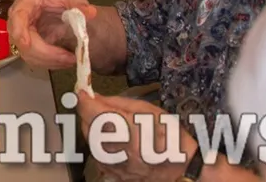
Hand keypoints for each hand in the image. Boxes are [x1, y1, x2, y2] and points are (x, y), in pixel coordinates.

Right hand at [7, 0, 96, 68]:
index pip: (17, 16)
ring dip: (50, 61)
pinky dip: (50, 64)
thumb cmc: (66, 1)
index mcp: (29, 1)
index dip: (19, 30)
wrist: (67, 12)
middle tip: (68, 58)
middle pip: (22, 41)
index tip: (26, 44)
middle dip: (45, 54)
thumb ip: (80, 3)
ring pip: (29, 55)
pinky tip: (65, 61)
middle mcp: (21, 19)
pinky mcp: (29, 47)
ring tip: (71, 59)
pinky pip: (35, 60)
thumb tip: (89, 12)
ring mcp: (23, 34)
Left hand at [75, 92, 195, 180]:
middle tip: (103, 108)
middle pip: (85, 124)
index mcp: (123, 129)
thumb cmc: (168, 136)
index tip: (84, 91)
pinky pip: (97, 154)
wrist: (181, 169)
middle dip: (90, 113)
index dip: (84, 98)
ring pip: (89, 140)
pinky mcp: (111, 173)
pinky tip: (118, 142)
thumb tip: (92, 96)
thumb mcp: (145, 109)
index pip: (88, 109)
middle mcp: (113, 149)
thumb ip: (115, 102)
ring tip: (115, 126)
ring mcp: (110, 164)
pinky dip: (101, 145)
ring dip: (95, 129)